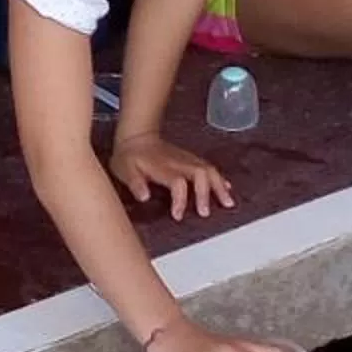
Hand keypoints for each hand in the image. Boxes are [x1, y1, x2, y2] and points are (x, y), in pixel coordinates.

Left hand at [109, 131, 233, 220]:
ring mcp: (187, 160)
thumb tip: (144, 196)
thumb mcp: (123, 169)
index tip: (178, 215)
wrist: (137, 136)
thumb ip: (134, 182)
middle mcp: (178, 162)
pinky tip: (227, 188)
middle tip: (205, 213)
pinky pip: (209, 168)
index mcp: (162, 167)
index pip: (177, 182)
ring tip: (227, 203)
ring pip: (209, 170)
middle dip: (206, 193)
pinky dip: (220, 179)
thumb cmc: (130, 156)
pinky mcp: (191, 160)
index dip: (180, 200)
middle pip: (200, 174)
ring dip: (219, 187)